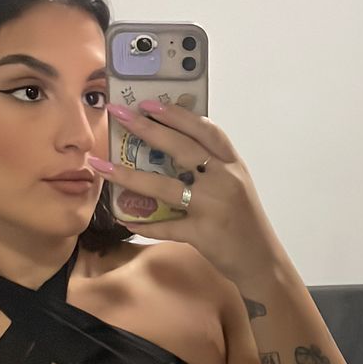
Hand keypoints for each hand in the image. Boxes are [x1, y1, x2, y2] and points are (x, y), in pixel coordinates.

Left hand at [91, 100, 282, 284]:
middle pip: (182, 149)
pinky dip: (143, 224)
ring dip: (129, 175)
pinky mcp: (203, 234)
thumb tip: (171, 143)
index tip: (149, 103)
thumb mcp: (236, 184)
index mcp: (233, 165)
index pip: (205, 130)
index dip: (177, 114)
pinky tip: (122, 218)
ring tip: (101, 165)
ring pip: (165, 186)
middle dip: (148, 129)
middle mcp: (225, 181)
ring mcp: (213, 207)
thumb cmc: (244, 220)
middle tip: (120, 115)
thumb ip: (212, 165)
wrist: (261, 260)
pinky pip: (166, 227)